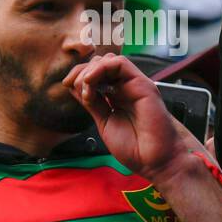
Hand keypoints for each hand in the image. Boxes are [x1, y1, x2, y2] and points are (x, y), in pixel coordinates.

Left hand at [63, 53, 192, 183]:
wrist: (155, 160)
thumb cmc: (136, 148)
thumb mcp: (104, 122)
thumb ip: (92, 103)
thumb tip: (75, 88)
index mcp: (116, 96)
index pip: (95, 74)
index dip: (78, 75)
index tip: (66, 84)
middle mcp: (125, 87)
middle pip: (99, 64)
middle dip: (81, 71)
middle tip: (74, 87)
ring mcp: (134, 84)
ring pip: (108, 60)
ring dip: (90, 70)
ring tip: (86, 88)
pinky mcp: (142, 84)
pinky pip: (120, 63)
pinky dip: (101, 68)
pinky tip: (92, 82)